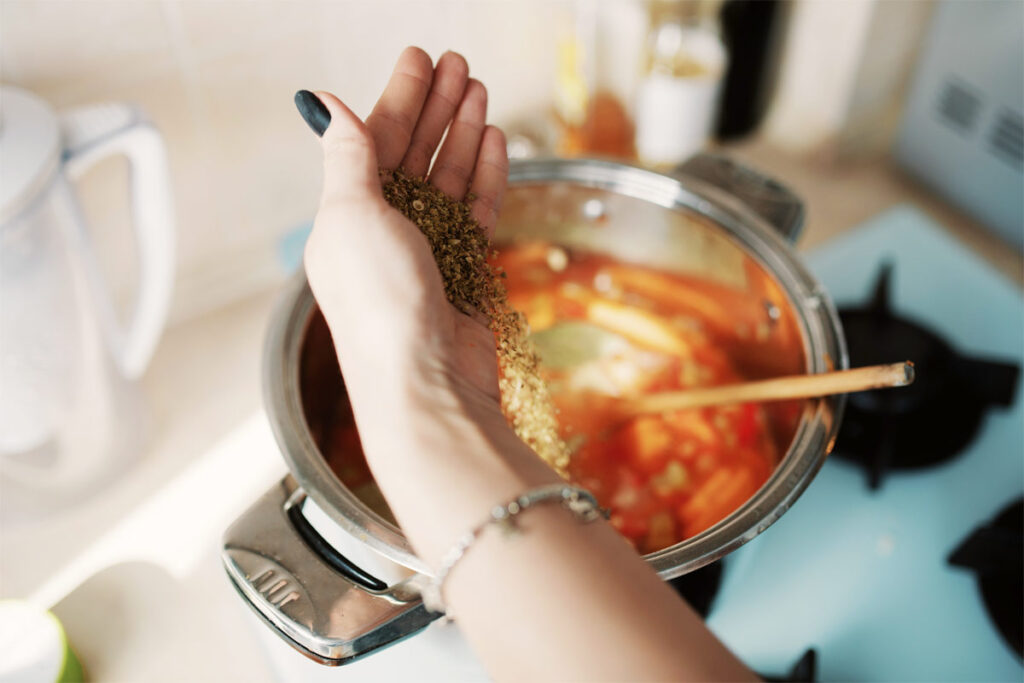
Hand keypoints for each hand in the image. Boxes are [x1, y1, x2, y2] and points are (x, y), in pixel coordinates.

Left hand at [304, 47, 510, 434]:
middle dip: (436, 107)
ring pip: (447, 178)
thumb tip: (321, 102)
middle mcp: (383, 230)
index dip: (399, 97)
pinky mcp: (461, 272)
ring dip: (463, 133)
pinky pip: (474, 212)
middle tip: (460, 63)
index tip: (421, 58)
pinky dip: (484, 176)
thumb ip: (347, 155)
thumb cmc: (378, 303)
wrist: (424, 383)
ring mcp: (424, 252)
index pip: (375, 140)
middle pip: (413, 153)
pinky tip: (494, 141)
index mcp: (346, 214)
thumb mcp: (351, 215)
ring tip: (481, 91)